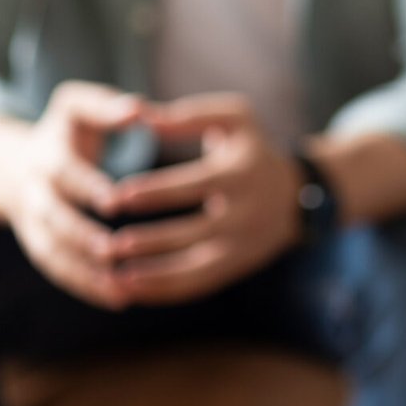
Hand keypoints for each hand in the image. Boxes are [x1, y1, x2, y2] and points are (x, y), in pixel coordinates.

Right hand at [4, 81, 142, 308]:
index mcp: (47, 157)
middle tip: (113, 250)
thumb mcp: (76, 107)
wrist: (15, 164)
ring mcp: (34, 225)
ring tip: (122, 291)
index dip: (86, 185)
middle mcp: (35, 194)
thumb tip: (138, 108)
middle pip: (54, 219)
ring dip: (85, 273)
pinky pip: (59, 272)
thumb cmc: (66, 132)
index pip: (64, 172)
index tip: (114, 199)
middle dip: (80, 236)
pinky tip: (120, 300)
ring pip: (54, 254)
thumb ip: (105, 106)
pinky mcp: (41, 247)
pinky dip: (85, 287)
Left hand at [106, 94, 302, 304]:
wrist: (296, 196)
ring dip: (154, 275)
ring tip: (114, 275)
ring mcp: (242, 246)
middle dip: (151, 241)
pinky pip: (197, 285)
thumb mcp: (235, 120)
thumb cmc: (252, 150)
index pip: (196, 185)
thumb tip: (143, 117)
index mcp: (243, 173)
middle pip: (195, 233)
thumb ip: (189, 115)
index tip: (118, 196)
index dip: (157, 192)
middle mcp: (246, 214)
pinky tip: (130, 288)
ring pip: (195, 268)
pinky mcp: (235, 267)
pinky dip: (163, 290)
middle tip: (109, 246)